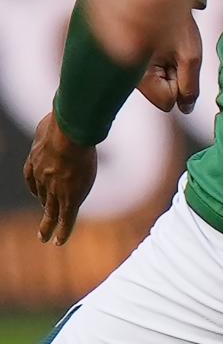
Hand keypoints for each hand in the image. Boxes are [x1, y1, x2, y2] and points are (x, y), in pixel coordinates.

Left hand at [24, 111, 97, 245]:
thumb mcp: (54, 117)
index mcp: (36, 159)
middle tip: (40, 217)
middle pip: (42, 195)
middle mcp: (42, 177)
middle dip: (43, 206)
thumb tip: (64, 101)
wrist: (69, 133)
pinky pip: (65, 218)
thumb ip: (58, 116)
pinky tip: (58, 242)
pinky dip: (61, 231)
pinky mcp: (69, 196)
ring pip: (50, 211)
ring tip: (46, 237)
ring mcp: (55, 188)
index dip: (37, 185)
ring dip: (48, 225)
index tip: (39, 191)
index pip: (33, 177)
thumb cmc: (63, 120)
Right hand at [85, 0, 197, 64]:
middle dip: (128, 24)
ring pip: (161, 17)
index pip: (160, 41)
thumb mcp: (106, 3)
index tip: (115, 15)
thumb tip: (132, 55)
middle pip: (161, 33)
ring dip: (130, 8)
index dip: (132, 37)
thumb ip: (116, 32)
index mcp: (177, 4)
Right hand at [137, 12, 202, 113]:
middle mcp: (131, 76)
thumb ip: (190, 86)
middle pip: (163, 95)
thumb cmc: (177, 22)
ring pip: (160, 85)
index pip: (167, 102)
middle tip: (174, 51)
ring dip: (169, 70)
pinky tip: (163, 45)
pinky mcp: (136, 62)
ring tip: (169, 45)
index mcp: (140, 76)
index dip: (180, 85)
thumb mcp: (190, 55)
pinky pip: (156, 74)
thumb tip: (186, 109)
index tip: (178, 61)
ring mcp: (133, 70)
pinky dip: (164, 63)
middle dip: (174, 78)